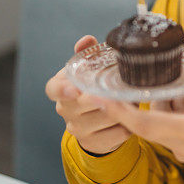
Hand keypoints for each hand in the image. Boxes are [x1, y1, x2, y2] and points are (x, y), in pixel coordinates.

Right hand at [45, 35, 131, 154]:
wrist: (100, 119)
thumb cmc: (95, 85)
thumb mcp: (92, 67)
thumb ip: (88, 53)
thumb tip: (87, 40)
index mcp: (61, 88)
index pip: (53, 89)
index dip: (62, 90)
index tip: (75, 90)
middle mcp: (64, 110)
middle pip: (83, 105)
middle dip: (104, 97)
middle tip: (120, 90)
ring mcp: (77, 129)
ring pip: (104, 118)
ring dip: (121, 109)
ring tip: (131, 100)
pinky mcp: (93, 143)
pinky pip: (116, 134)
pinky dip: (127, 125)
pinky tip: (131, 117)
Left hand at [94, 77, 183, 168]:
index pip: (142, 125)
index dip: (118, 111)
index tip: (95, 96)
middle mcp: (182, 142)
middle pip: (145, 123)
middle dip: (125, 105)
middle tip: (110, 82)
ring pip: (160, 122)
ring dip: (149, 103)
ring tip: (140, 78)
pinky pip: (173, 123)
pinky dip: (167, 106)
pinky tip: (172, 88)